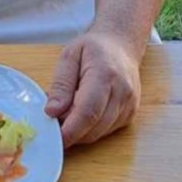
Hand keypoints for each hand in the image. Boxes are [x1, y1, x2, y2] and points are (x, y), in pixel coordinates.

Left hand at [44, 30, 141, 147]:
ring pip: (100, 133)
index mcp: (105, 74)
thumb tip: (52, 112)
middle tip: (54, 121)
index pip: (88, 111)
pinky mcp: (129, 115)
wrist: (121, 46)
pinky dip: (91, 128)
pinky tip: (83, 112)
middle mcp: (122, 92)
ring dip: (80, 131)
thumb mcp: (69, 56)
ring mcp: (129, 106)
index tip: (53, 136)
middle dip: (71, 131)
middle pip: (94, 127)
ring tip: (68, 111)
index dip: (70, 129)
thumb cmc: (94, 48)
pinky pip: (106, 131)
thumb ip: (61, 85)